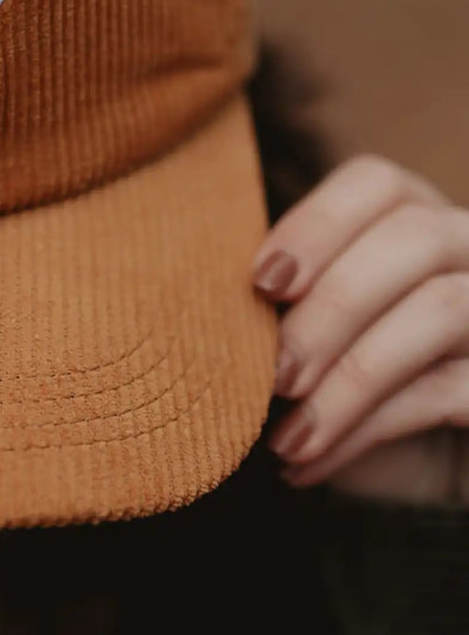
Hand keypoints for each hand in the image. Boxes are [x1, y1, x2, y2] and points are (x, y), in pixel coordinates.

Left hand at [252, 155, 468, 504]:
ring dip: (349, 377)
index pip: (376, 183)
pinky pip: (448, 393)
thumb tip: (204, 297)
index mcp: (411, 214)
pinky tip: (306, 462)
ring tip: (284, 432)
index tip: (261, 282)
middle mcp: (466, 247)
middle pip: (414, 238)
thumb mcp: (308, 322)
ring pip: (442, 309)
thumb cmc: (343, 368)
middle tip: (272, 372)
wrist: (418, 456)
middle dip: (332, 307)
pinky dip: (365, 431)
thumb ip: (280, 292)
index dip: (317, 225)